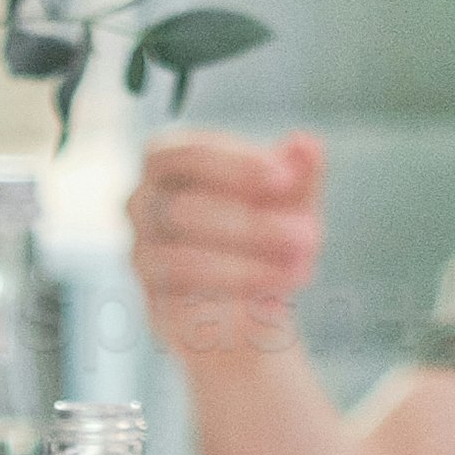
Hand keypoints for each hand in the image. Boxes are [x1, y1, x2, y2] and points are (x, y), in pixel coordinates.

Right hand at [134, 124, 329, 382]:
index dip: (235, 165)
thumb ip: (298, 174)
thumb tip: (307, 144)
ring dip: (248, 269)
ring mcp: (143, 259)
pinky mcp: (156, 308)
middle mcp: (143, 206)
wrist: (252, 305)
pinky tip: (272, 304)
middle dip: (253, 224)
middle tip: (311, 236)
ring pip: (184, 263)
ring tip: (300, 272)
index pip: (187, 154)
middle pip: (185, 210)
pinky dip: (234, 305)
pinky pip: (187, 309)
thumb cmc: (265, 234)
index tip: (285, 178)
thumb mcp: (290, 202)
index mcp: (166, 164)